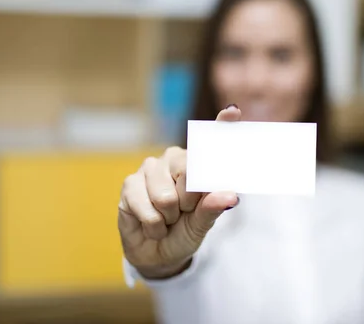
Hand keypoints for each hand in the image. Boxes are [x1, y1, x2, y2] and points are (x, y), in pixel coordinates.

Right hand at [118, 105, 240, 278]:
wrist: (158, 254)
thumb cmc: (184, 232)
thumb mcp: (203, 224)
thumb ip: (213, 208)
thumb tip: (230, 196)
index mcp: (198, 163)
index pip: (211, 140)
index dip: (223, 124)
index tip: (233, 111)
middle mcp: (175, 158)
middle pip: (189, 174)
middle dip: (189, 203)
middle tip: (184, 212)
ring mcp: (150, 168)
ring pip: (166, 198)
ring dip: (169, 218)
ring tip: (167, 219)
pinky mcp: (130, 183)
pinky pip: (148, 209)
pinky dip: (154, 225)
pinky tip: (152, 224)